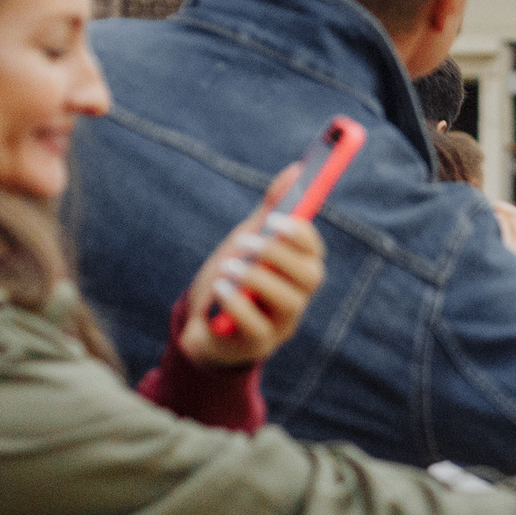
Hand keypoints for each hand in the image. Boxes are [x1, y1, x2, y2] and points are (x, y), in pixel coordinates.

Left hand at [177, 170, 327, 367]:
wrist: (201, 326)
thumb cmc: (233, 280)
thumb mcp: (249, 241)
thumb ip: (271, 209)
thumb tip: (295, 170)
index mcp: (297, 272)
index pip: (314, 252)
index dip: (300, 235)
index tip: (275, 220)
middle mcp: (297, 298)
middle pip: (309, 277)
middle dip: (279, 254)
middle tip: (246, 241)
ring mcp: (280, 324)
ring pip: (288, 302)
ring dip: (257, 278)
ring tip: (228, 266)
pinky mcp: (257, 344)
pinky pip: (258, 327)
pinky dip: (238, 304)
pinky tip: (220, 288)